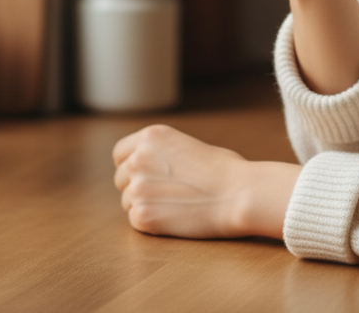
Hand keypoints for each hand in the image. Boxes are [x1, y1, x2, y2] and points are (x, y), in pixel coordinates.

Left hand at [112, 124, 299, 238]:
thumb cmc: (225, 170)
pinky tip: (175, 218)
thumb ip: (161, 152)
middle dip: (137, 186)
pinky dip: (151, 223)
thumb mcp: (187, 145)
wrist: (238, 194)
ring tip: (175, 206)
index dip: (130, 165)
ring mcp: (137, 187)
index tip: (144, 175)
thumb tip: (150, 163)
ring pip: (127, 201)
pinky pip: (136, 220)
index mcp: (151, 136)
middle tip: (164, 194)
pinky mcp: (142, 215)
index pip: (120, 154)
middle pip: (121, 178)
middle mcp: (138, 158)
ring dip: (145, 205)